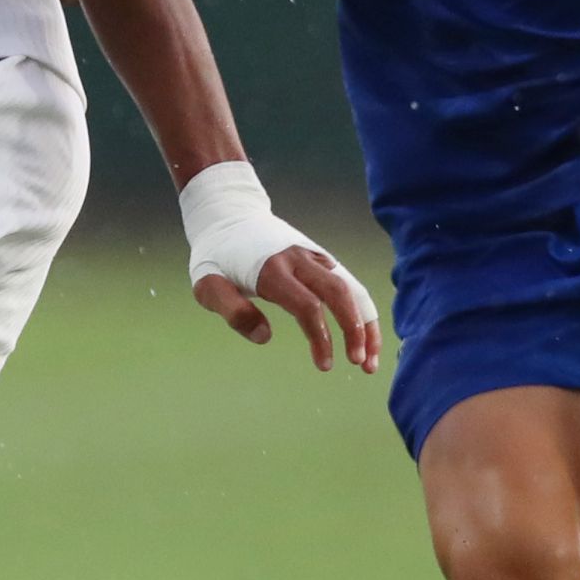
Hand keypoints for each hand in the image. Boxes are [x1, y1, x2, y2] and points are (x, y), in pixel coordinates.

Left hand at [174, 162, 382, 375]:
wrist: (229, 215)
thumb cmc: (216, 256)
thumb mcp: (208, 284)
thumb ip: (232, 311)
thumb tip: (264, 336)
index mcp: (272, 269)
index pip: (307, 305)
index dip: (321, 337)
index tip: (325, 365)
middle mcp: (299, 260)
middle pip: (339, 293)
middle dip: (355, 329)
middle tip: (360, 363)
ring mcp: (313, 257)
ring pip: (351, 287)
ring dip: (366, 322)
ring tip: (371, 360)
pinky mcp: (320, 259)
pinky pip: (349, 284)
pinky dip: (362, 310)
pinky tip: (366, 338)